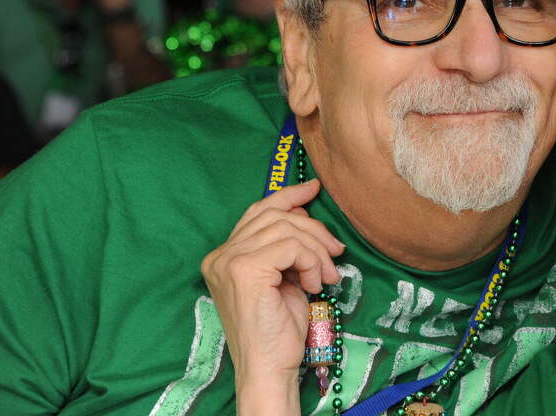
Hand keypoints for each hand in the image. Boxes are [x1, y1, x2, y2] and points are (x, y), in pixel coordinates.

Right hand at [201, 180, 344, 414]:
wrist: (269, 367)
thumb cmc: (279, 329)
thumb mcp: (285, 277)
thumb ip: (286, 247)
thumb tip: (304, 212)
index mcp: (224, 256)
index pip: (258, 211)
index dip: (288, 196)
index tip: (314, 188)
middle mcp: (220, 255)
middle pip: (276, 216)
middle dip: (314, 229)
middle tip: (336, 253)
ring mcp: (229, 261)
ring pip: (287, 229)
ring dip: (317, 250)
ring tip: (327, 275)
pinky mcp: (245, 270)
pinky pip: (291, 246)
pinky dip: (311, 262)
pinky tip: (314, 285)